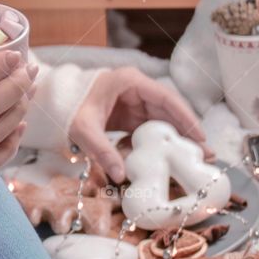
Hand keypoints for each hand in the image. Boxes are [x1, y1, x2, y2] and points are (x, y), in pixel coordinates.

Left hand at [69, 67, 208, 185]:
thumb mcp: (83, 129)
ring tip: (194, 161)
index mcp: (129, 82)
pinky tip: (170, 160)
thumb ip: (102, 150)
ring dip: (177, 139)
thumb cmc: (67, 108)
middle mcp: (136, 89)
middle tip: (205, 155)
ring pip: (163, 120)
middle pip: (170, 110)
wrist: (52, 103)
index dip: (186, 117)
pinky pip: (150, 128)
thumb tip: (121, 176)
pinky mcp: (129, 115)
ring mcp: (134, 101)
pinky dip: (160, 143)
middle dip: (187, 132)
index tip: (201, 137)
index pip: (166, 98)